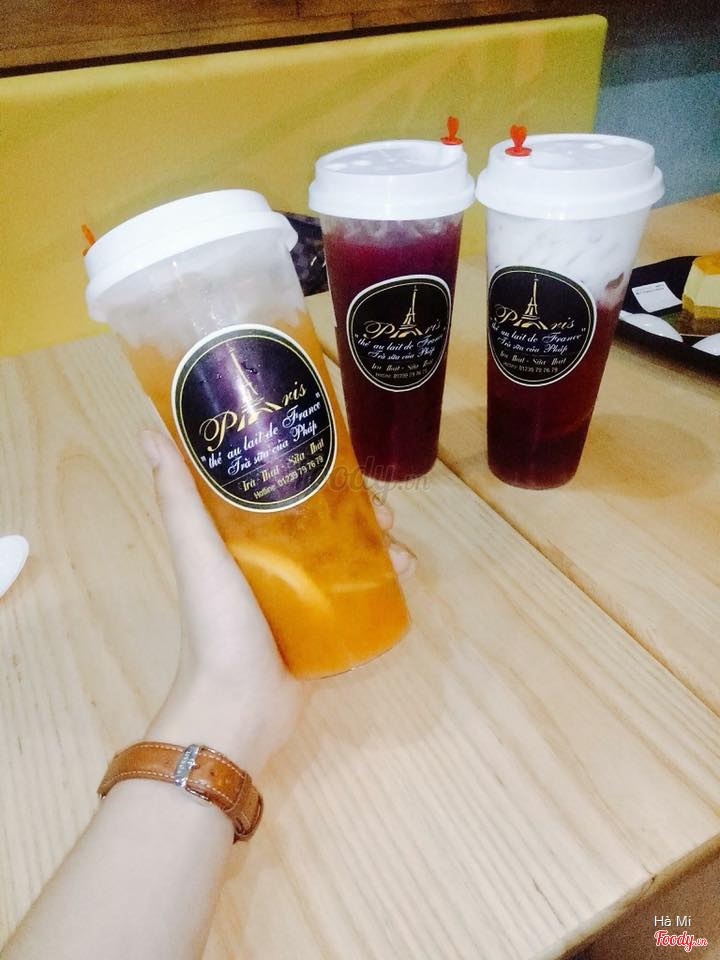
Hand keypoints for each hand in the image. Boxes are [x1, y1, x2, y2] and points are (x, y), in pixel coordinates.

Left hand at [140, 430, 412, 776]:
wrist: (240, 708)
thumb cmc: (217, 624)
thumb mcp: (197, 552)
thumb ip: (179, 498)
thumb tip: (148, 430)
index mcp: (240, 540)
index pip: (281, 490)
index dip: (312, 469)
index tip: (339, 455)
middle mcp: (273, 562)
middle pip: (325, 520)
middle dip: (359, 509)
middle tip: (383, 510)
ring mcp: (303, 596)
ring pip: (350, 555)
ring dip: (380, 545)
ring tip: (400, 550)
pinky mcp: (326, 627)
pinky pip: (360, 594)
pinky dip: (384, 582)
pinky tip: (404, 575)